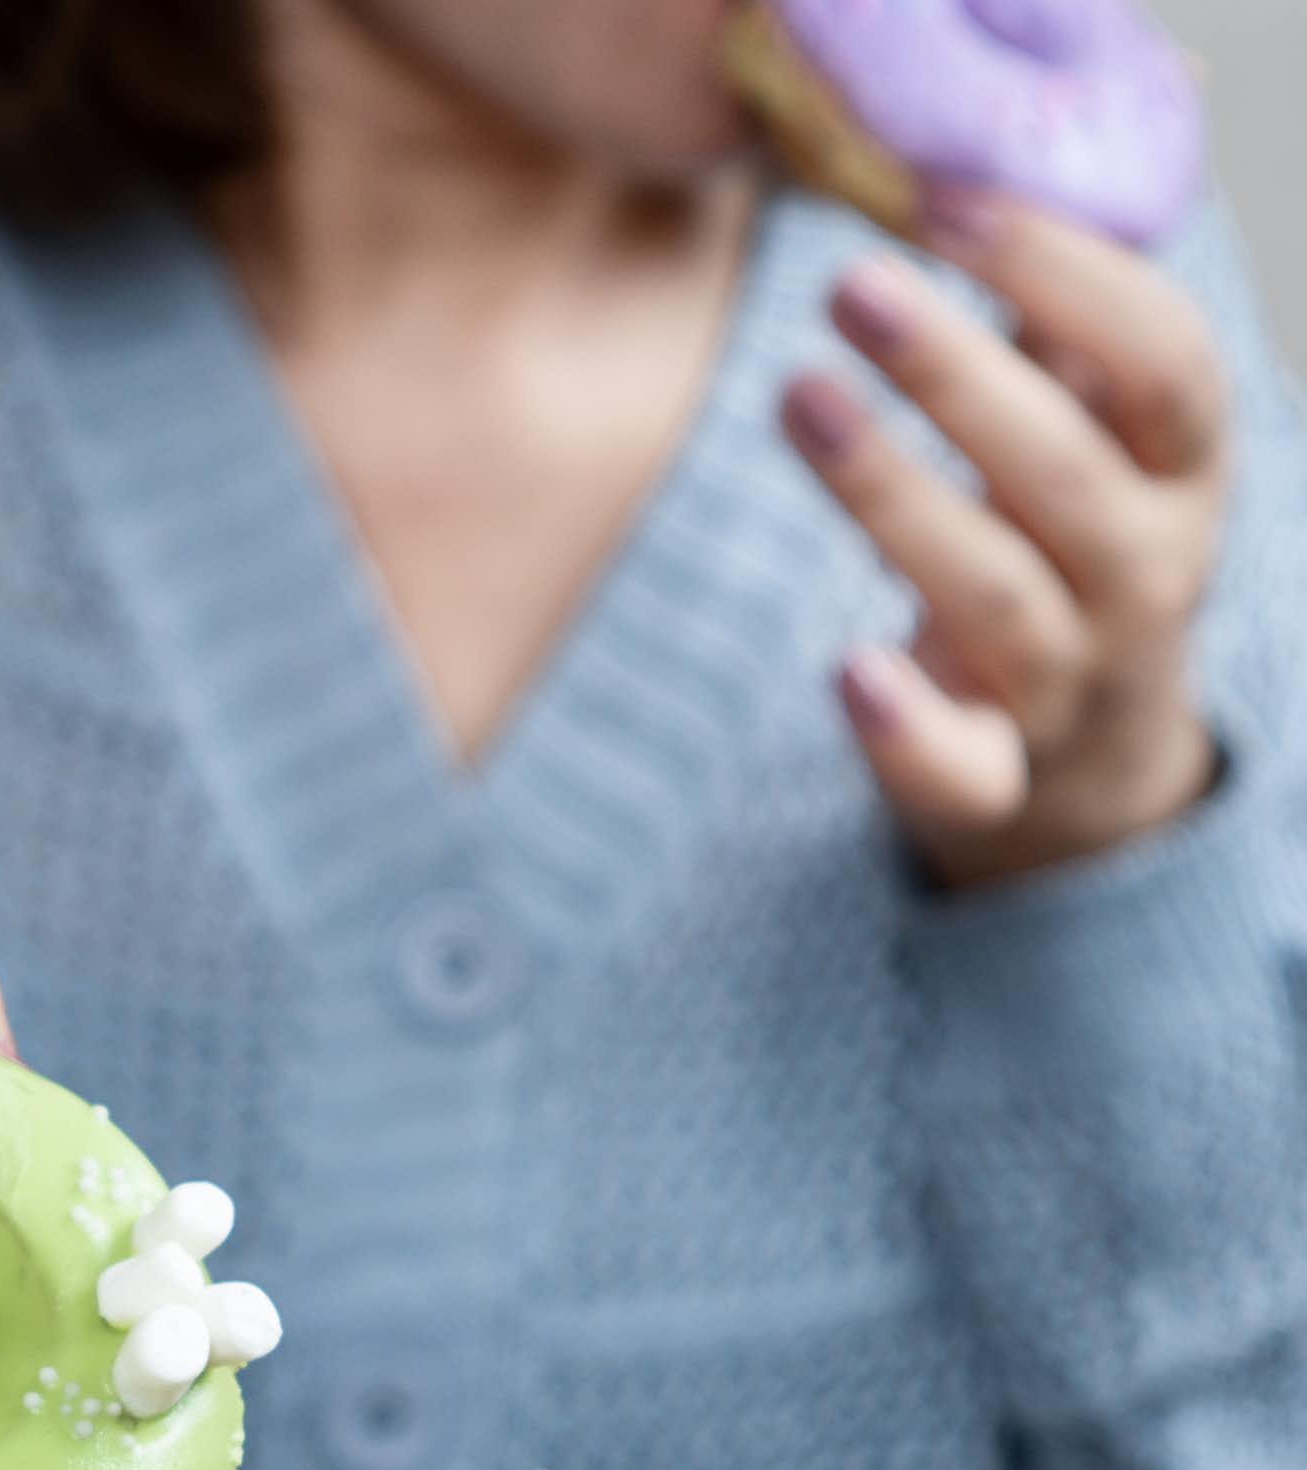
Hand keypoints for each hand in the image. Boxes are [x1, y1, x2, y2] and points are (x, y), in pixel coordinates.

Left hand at [779, 188, 1229, 884]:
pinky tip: (847, 669)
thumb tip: (992, 175)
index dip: (1068, 276)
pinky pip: (963, 768)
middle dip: (958, 373)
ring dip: (895, 497)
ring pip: (997, 596)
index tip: (950, 205)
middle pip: (1063, 471)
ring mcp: (1072, 683)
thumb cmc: (1069, 550)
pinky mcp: (997, 779)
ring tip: (799, 397)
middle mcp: (1145, 575)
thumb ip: (1061, 331)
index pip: (1160, 362)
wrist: (1093, 759)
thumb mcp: (1097, 438)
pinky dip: (905, 730)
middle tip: (851, 285)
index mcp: (1184, 472)